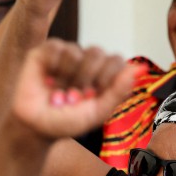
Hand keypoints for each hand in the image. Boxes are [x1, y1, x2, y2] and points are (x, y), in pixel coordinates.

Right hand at [8, 39, 140, 139]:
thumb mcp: (97, 112)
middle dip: (86, 79)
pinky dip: (53, 69)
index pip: (116, 60)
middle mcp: (87, 62)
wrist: (35, 127)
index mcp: (103, 75)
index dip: (107, 77)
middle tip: (75, 98)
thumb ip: (119, 90)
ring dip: (67, 78)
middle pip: (97, 53)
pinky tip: (47, 82)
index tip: (93, 96)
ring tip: (59, 94)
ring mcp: (67, 55)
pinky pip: (57, 48)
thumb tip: (141, 68)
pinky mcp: (46, 51)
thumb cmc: (67, 122)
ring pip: (76, 51)